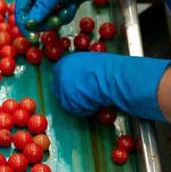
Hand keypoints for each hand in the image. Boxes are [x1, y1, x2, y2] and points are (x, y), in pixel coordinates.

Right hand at [14, 0, 133, 36]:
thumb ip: (42, 8)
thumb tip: (29, 24)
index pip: (20, 12)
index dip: (24, 25)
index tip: (32, 37)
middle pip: (34, 21)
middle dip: (47, 22)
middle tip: (56, 19)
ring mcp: (49, 3)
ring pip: (48, 22)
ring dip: (59, 18)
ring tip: (66, 7)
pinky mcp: (61, 7)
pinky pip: (60, 20)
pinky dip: (67, 15)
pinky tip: (72, 4)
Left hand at [52, 52, 170, 121]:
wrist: (110, 77)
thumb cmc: (107, 69)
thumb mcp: (92, 62)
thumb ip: (83, 69)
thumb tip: (86, 75)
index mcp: (65, 61)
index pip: (61, 75)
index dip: (70, 83)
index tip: (79, 88)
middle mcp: (60, 73)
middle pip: (60, 88)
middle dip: (72, 93)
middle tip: (86, 96)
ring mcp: (61, 87)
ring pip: (67, 100)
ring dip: (79, 102)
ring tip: (94, 98)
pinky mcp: (66, 102)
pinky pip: (74, 110)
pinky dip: (84, 110)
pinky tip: (95, 103)